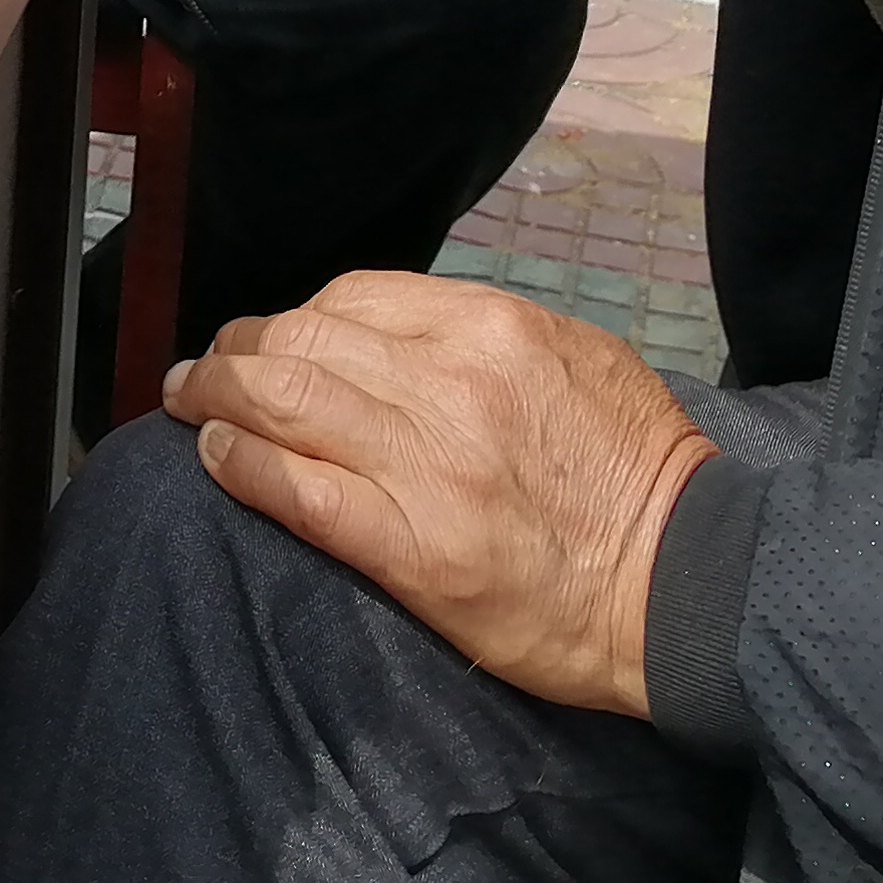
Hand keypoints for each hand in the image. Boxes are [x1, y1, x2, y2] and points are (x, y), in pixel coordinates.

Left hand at [167, 271, 712, 715]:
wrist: (691, 583)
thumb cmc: (641, 471)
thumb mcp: (578, 356)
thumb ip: (487, 336)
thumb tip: (403, 334)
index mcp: (490, 329)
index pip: (351, 298)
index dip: (292, 318)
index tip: (267, 338)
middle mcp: (449, 383)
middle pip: (301, 342)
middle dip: (238, 351)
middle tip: (205, 369)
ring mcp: (427, 467)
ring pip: (285, 403)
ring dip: (219, 397)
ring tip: (192, 403)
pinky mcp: (414, 550)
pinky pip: (300, 492)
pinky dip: (243, 465)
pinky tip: (215, 455)